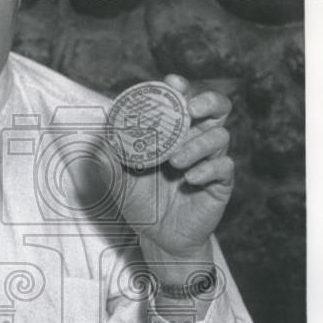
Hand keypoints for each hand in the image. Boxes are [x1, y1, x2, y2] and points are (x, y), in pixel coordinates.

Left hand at [108, 75, 233, 273]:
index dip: (181, 88)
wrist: (158, 239)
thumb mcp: (118, 181)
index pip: (184, 101)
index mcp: (174, 133)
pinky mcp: (220, 184)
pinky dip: (208, 170)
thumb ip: (109, 159)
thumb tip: (98, 137)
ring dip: (198, 144)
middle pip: (217, 109)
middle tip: (190, 109)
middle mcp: (196, 141)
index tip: (172, 83)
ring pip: (220, 136)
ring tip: (175, 162)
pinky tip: (189, 180)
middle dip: (207, 102)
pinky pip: (224, 168)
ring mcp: (210, 161)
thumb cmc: (141, 204)